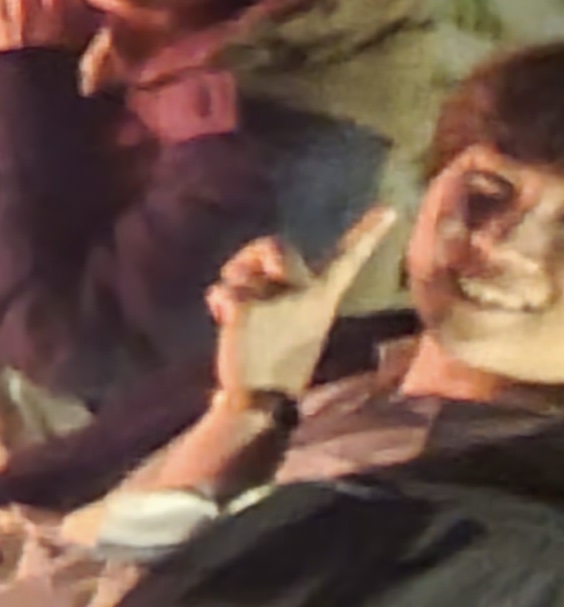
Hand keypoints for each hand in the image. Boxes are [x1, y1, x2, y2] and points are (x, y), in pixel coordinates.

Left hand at [207, 204, 397, 401]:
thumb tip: (256, 267)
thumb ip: (284, 289)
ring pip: (241, 269)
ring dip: (233, 286)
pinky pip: (221, 289)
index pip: (348, 259)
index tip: (389, 209)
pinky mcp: (246, 306)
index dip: (369, 233)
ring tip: (241, 316)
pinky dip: (217, 304)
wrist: (262, 397)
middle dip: (252, 256)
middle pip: (275, 244)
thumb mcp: (296, 319)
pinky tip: (227, 326)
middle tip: (244, 285)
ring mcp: (276, 298)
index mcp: (324, 298)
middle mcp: (305, 293)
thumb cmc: (278, 358)